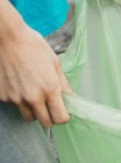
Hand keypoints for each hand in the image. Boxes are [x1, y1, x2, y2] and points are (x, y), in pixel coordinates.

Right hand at [0, 8, 70, 127]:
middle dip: (50, 116)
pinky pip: (15, 105)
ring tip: (35, 94)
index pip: (60, 118)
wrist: (9, 39)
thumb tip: (71, 98)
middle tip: (51, 106)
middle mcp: (33, 97)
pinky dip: (19, 100)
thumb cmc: (35, 47)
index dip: (64, 117)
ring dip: (34, 110)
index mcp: (50, 89)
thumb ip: (63, 84)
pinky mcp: (3, 97)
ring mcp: (16, 99)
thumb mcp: (55, 63)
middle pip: (45, 122)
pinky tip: (20, 84)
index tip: (64, 112)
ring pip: (29, 116)